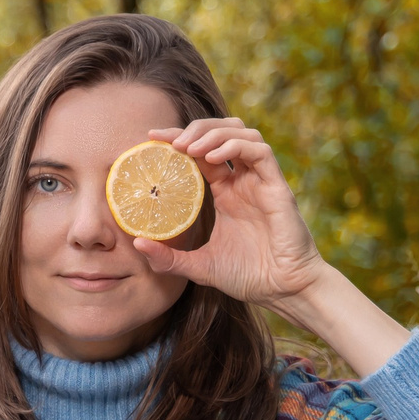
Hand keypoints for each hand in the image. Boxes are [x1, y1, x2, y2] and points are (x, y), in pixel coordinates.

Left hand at [126, 119, 410, 376]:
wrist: (282, 290)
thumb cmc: (246, 277)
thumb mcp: (198, 266)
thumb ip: (168, 258)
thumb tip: (136, 244)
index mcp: (225, 192)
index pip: (200, 152)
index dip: (178, 139)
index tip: (151, 138)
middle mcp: (243, 180)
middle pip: (222, 132)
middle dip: (195, 128)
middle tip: (168, 141)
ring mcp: (260, 181)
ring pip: (241, 133)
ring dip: (212, 133)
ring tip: (187, 147)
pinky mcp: (277, 186)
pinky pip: (260, 151)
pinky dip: (234, 146)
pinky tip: (211, 157)